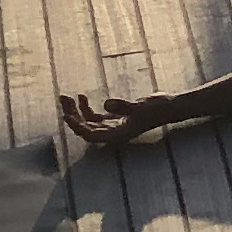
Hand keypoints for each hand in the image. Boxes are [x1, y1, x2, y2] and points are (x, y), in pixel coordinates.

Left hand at [58, 91, 172, 151]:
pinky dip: (85, 108)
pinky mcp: (115, 118)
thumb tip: (106, 103)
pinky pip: (94, 116)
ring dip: (75, 111)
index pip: (90, 135)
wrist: (169, 107)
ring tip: (66, 97)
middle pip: (85, 128)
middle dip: (72, 115)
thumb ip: (124, 106)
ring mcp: (112, 126)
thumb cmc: (157, 109)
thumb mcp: (141, 106)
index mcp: (117, 134)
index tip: (66, 115)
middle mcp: (112, 133)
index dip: (77, 127)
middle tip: (63, 98)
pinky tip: (81, 97)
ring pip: (87, 122)